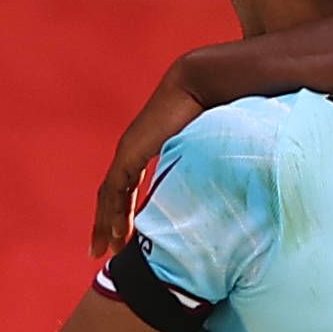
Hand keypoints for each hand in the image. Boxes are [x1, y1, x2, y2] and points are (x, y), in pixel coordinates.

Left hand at [91, 64, 205, 257]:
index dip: (123, 210)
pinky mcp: (130, 153)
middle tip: (103, 250)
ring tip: (104, 250)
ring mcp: (128, 151)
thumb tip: (229, 179)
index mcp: (147, 146)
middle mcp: (132, 149)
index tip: (125, 235)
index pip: (127, 184)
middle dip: (108, 222)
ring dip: (106, 224)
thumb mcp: (206, 145)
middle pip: (113, 193)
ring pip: (110, 195)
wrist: (202, 82)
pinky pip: (115, 190)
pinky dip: (113, 214)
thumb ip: (207, 164)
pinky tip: (116, 234)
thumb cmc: (213, 108)